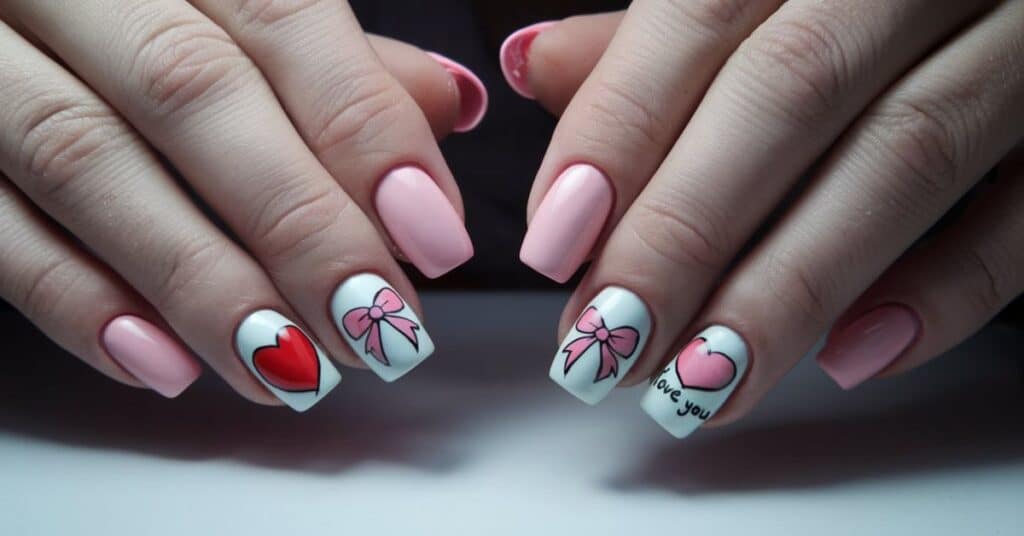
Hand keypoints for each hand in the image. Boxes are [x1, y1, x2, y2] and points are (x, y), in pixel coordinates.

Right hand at [0, 0, 485, 407]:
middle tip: (376, 327)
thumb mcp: (229, 2)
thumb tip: (443, 107)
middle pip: (192, 92)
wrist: (6, 14)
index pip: (280, 19)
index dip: (366, 133)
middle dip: (299, 224)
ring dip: (201, 283)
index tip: (435, 237)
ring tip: (289, 367)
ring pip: (86, 158)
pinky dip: (78, 302)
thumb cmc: (132, 12)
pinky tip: (164, 365)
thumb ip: (333, 55)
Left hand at [503, 2, 1023, 436]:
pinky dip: (948, 289)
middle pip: (788, 92)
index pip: (702, 14)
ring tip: (700, 383)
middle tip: (605, 344)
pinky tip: (854, 358)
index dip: (618, 131)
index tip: (556, 244)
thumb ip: (657, 32)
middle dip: (683, 233)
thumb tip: (538, 67)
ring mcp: (1022, 33)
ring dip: (788, 288)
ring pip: (904, 153)